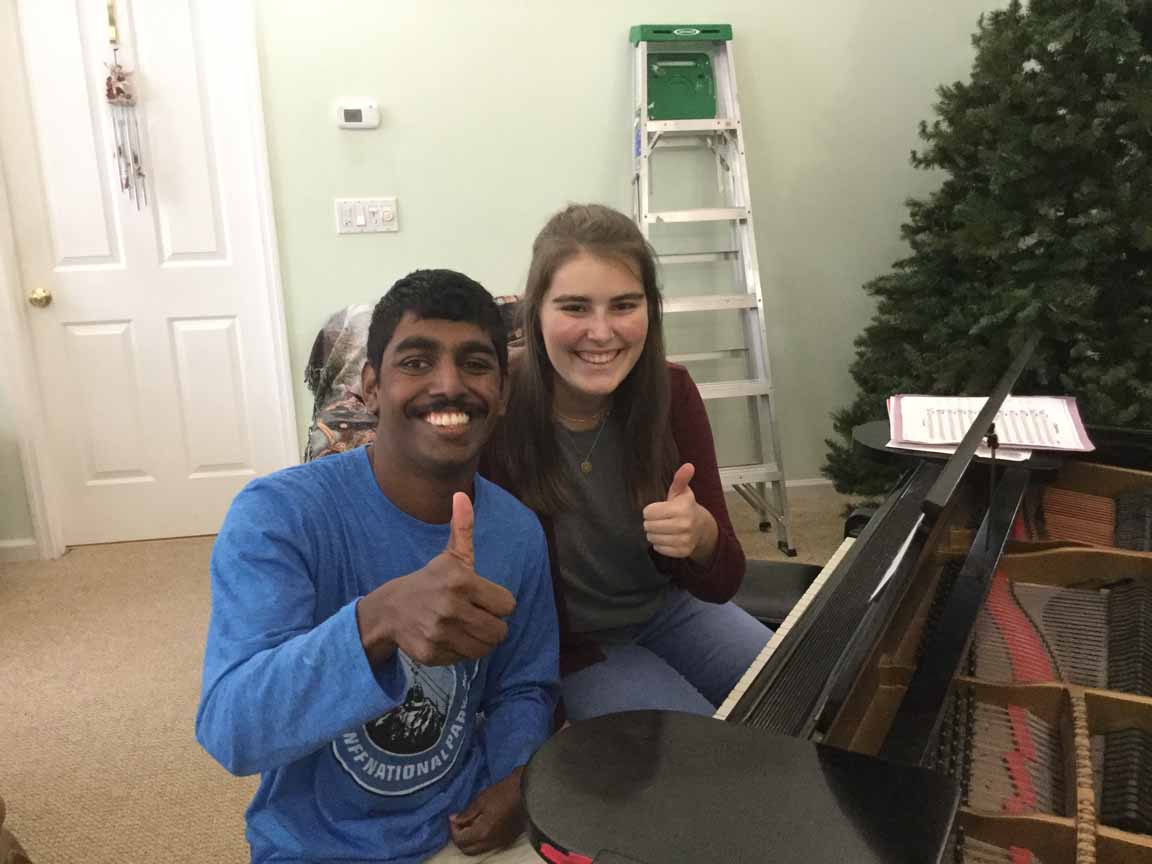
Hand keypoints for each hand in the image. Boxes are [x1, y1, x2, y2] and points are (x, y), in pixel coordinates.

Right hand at [356, 492, 515, 666]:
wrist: (390, 610)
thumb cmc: (430, 581)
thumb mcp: (450, 556)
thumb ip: (463, 528)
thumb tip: (461, 495)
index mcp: (461, 581)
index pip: (508, 605)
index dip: (499, 603)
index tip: (483, 598)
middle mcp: (451, 607)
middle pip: (500, 631)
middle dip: (493, 625)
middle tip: (477, 616)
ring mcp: (440, 632)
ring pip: (485, 648)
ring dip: (479, 640)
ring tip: (465, 627)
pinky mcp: (432, 653)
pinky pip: (464, 659)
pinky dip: (460, 651)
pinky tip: (448, 638)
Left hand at [450, 768, 524, 855]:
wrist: (528, 791)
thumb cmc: (503, 792)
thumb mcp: (481, 800)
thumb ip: (466, 814)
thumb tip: (453, 820)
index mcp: (482, 833)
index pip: (460, 840)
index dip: (453, 829)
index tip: (454, 816)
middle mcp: (490, 843)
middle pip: (467, 850)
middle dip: (460, 838)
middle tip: (459, 822)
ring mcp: (500, 843)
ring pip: (478, 850)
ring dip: (470, 840)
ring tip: (471, 822)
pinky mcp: (507, 840)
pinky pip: (488, 846)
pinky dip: (480, 839)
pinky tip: (482, 824)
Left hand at [642, 464, 716, 562]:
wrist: (701, 527)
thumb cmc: (686, 507)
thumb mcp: (682, 491)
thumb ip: (681, 478)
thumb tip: (688, 465)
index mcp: (681, 508)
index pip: (649, 512)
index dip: (650, 510)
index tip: (657, 509)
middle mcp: (684, 525)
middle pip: (649, 526)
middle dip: (650, 522)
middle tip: (659, 519)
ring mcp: (684, 540)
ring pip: (652, 538)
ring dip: (654, 533)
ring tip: (662, 528)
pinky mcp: (682, 551)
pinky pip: (659, 549)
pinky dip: (659, 544)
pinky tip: (666, 537)